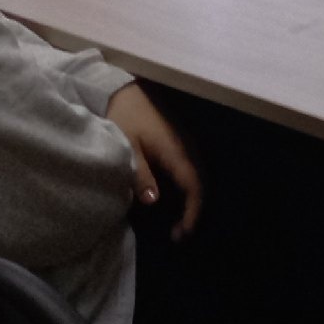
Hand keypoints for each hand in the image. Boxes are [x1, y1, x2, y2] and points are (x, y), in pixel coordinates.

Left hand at [106, 85, 204, 239]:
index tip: (182, 234)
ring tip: (178, 221)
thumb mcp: (126, 147)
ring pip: (195, 177)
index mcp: (175, 151)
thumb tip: (155, 202)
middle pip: (199, 183)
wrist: (125, 89)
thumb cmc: (123, 116)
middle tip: (178, 234)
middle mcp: (186, 148)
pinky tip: (172, 196)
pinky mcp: (176, 142)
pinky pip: (188, 169)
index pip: (194, 186)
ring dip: (190, 200)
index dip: (192, 211)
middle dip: (193, 211)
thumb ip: (140, 174)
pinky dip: (185, 188)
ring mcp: (183, 144)